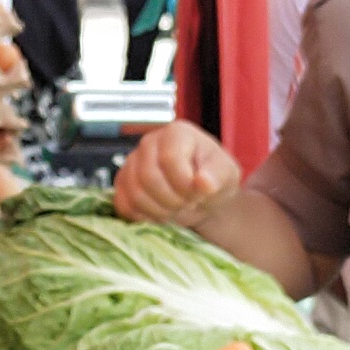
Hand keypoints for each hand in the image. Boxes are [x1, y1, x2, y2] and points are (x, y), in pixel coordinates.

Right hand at [112, 121, 244, 231]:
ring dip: (160, 210)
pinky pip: (124, 204)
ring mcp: (131, 163)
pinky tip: (161, 212)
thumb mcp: (227, 174)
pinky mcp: (122, 184)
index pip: (169, 159)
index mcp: (176, 133)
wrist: (201, 194)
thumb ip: (218, 176)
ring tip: (177, 207)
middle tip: (189, 203)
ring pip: (135, 193)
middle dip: (172, 200)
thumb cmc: (213, 178)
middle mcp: (149, 143)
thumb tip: (204, 183)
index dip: (184, 183)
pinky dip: (144, 216)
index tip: (198, 193)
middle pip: (149, 177)